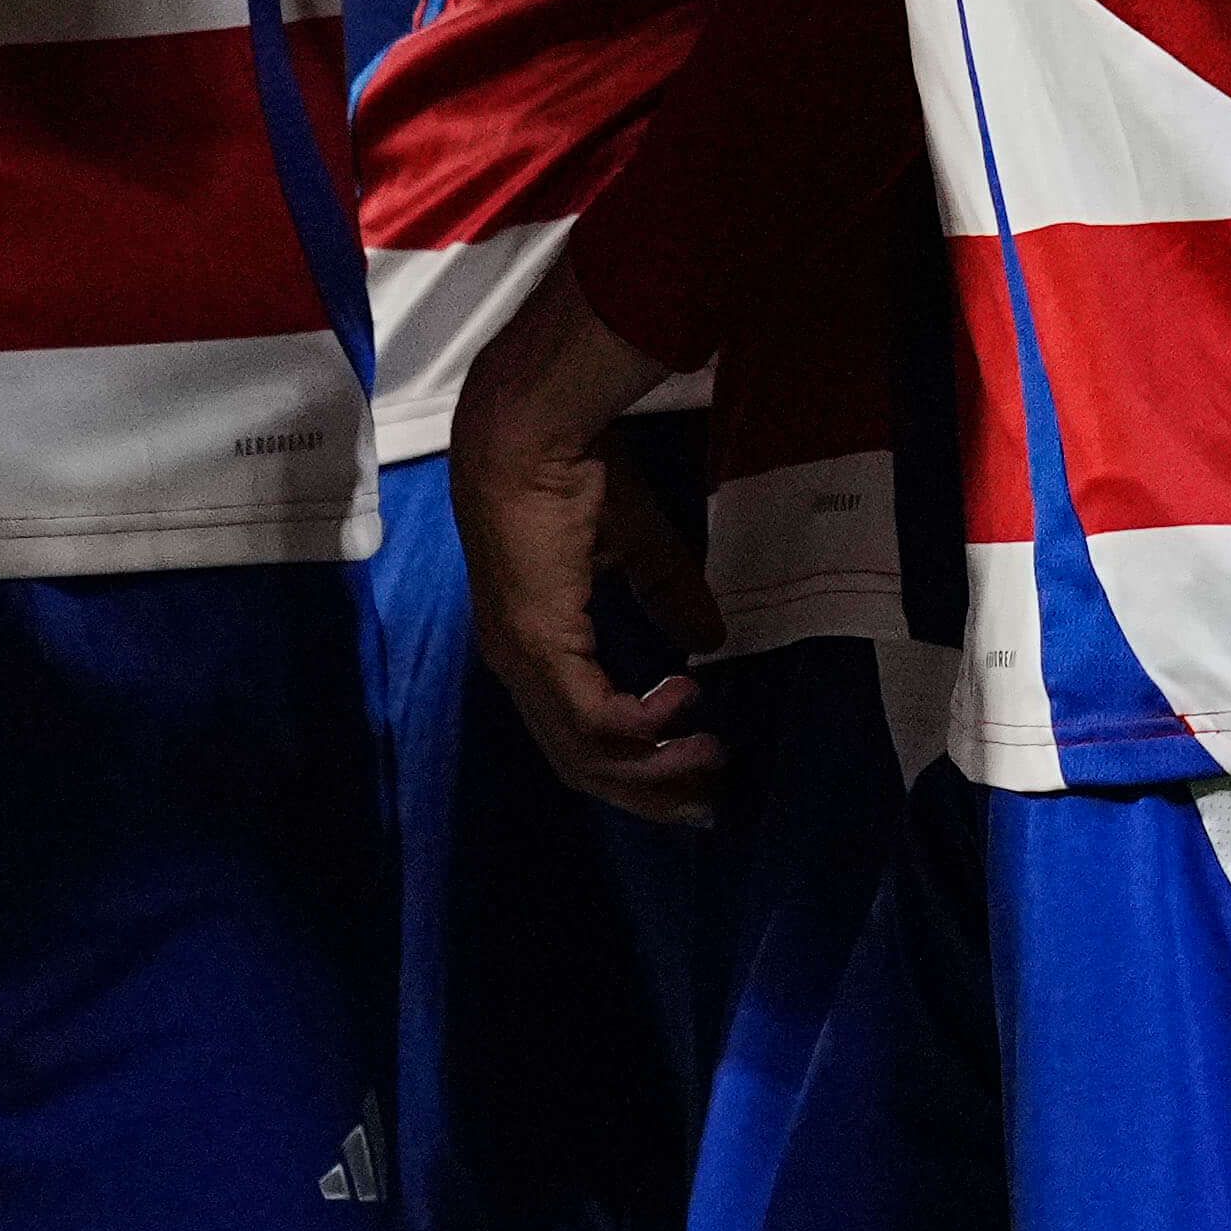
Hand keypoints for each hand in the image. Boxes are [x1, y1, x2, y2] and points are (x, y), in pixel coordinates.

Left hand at [450, 270, 724, 819]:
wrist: (530, 433)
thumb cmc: (572, 474)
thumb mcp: (634, 544)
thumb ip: (666, 593)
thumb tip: (707, 645)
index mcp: (533, 644)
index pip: (578, 732)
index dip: (637, 762)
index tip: (697, 769)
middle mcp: (518, 665)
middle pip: (581, 764)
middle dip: (651, 791)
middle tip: (711, 796)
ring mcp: (522, 660)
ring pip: (587, 755)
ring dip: (656, 767)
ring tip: (712, 753)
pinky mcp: (537, 646)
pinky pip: (594, 719)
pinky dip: (645, 724)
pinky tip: (686, 698)